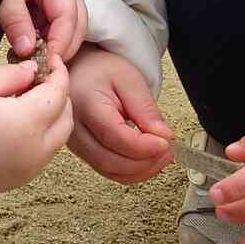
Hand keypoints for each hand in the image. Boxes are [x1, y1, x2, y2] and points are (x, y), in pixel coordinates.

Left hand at [0, 0, 86, 63]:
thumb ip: (14, 20)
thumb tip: (27, 50)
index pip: (68, 18)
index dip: (59, 44)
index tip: (45, 64)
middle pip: (77, 25)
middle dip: (61, 48)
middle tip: (39, 66)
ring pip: (69, 27)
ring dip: (52, 44)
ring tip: (29, 57)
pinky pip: (55, 23)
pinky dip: (45, 37)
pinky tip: (28, 45)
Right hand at [0, 57, 72, 194]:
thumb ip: (12, 75)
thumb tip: (32, 71)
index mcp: (29, 123)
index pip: (59, 93)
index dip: (58, 73)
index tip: (50, 59)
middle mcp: (35, 151)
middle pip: (65, 120)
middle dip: (60, 97)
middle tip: (43, 79)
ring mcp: (26, 170)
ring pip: (56, 141)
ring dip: (52, 119)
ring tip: (29, 100)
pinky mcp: (14, 181)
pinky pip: (39, 156)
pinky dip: (40, 138)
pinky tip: (19, 123)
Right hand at [64, 47, 174, 183]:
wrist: (81, 72)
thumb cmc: (101, 71)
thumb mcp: (129, 79)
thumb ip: (146, 108)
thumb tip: (164, 136)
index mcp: (86, 105)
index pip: (115, 136)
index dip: (144, 146)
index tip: (166, 142)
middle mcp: (76, 129)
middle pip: (110, 161)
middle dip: (145, 163)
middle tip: (168, 151)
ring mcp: (77, 144)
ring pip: (110, 171)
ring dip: (140, 171)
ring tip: (162, 156)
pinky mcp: (84, 153)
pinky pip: (108, 171)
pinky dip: (131, 172)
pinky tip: (147, 160)